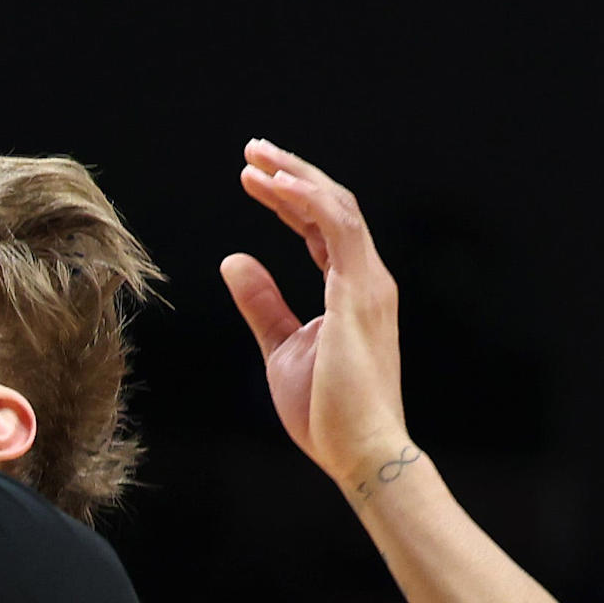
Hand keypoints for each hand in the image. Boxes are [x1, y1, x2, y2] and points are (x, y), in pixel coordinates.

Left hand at [222, 140, 420, 498]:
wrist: (361, 452)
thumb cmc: (328, 412)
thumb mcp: (282, 347)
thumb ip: (262, 303)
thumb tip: (234, 261)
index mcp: (353, 292)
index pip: (323, 229)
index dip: (290, 200)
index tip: (253, 178)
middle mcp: (368, 281)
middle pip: (333, 208)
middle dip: (293, 174)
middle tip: (253, 151)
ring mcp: (369, 285)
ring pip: (338, 208)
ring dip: (297, 178)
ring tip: (256, 158)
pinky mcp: (360, 294)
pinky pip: (338, 228)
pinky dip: (307, 201)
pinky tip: (277, 184)